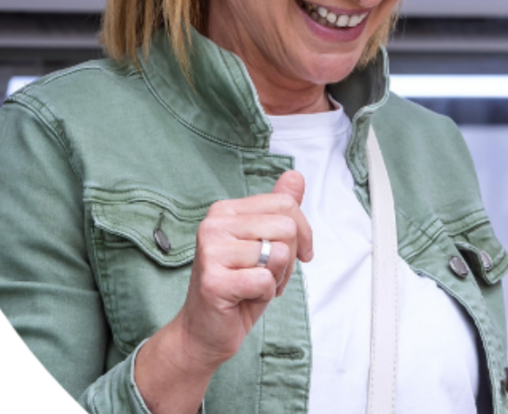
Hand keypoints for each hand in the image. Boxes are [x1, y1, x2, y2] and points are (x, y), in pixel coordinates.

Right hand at [135, 170, 312, 412]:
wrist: (204, 332)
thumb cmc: (238, 287)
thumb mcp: (264, 243)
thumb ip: (278, 209)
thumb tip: (295, 176)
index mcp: (225, 210)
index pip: (286, 204)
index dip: (303, 233)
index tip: (296, 255)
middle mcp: (214, 224)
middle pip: (287, 227)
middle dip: (290, 259)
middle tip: (268, 276)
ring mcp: (211, 251)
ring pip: (280, 253)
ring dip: (277, 278)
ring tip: (254, 286)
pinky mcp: (214, 281)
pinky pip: (266, 279)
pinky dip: (266, 294)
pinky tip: (245, 298)